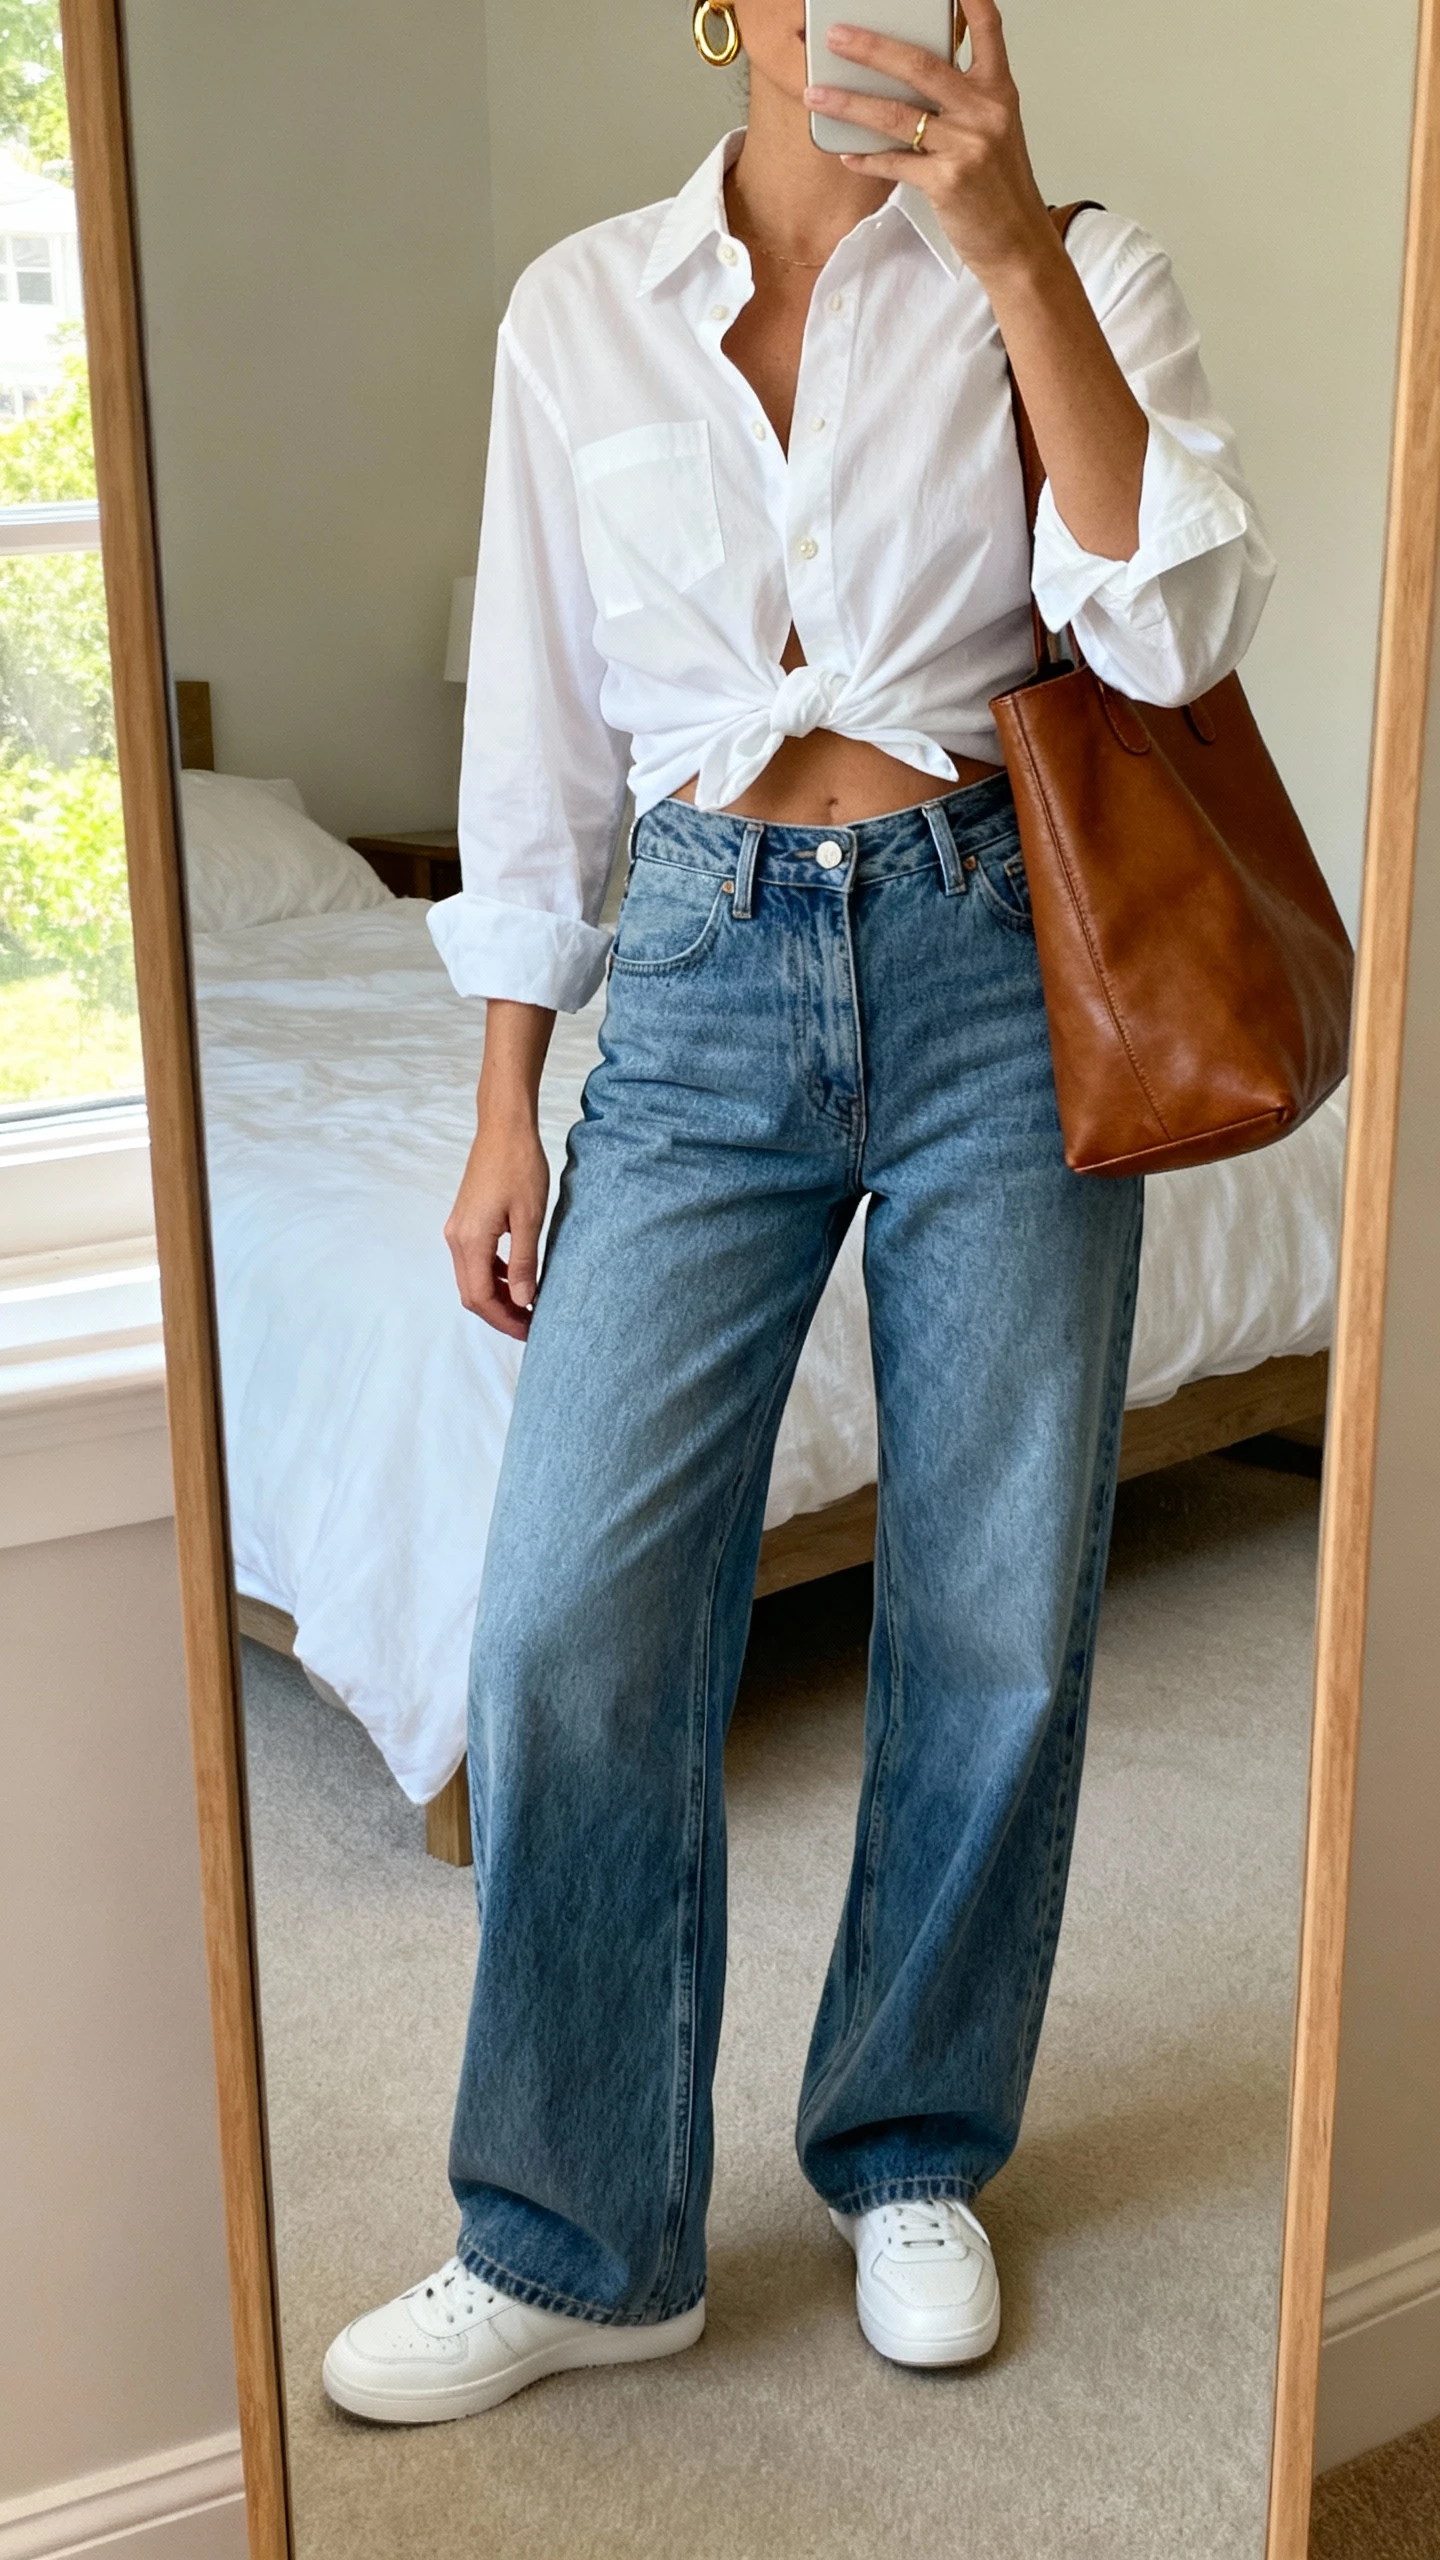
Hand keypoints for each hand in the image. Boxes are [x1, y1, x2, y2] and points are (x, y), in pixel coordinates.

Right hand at [444, 1111, 550, 1340]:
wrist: (503, 1128)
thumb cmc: (520, 1166)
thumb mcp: (529, 1218)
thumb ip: (525, 1262)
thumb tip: (524, 1301)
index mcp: (471, 1240)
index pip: (481, 1297)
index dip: (505, 1320)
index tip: (530, 1331)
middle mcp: (456, 1238)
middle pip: (471, 1293)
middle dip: (500, 1314)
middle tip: (530, 1325)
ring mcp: (457, 1229)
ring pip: (472, 1278)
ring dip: (497, 1296)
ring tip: (528, 1305)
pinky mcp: (464, 1220)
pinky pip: (474, 1260)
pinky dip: (494, 1276)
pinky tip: (517, 1276)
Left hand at [805, 0, 1053, 288]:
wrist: (1016, 242)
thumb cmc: (999, 187)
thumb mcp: (993, 130)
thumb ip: (960, 99)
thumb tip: (907, 79)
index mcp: (998, 91)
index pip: (987, 29)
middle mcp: (984, 111)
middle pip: (920, 65)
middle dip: (871, 48)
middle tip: (836, 37)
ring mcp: (966, 145)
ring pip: (896, 114)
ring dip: (850, 103)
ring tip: (816, 94)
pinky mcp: (947, 181)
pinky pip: (894, 162)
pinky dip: (866, 158)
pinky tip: (847, 152)